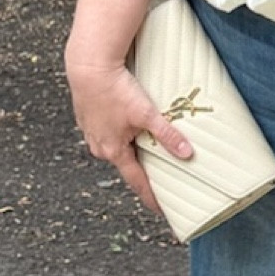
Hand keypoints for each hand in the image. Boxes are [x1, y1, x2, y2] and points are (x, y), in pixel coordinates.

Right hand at [65, 53, 193, 214]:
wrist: (88, 66)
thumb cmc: (115, 89)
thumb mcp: (146, 114)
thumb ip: (167, 134)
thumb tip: (186, 153)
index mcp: (113, 150)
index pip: (136, 180)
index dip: (150, 195)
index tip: (161, 209)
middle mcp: (99, 146)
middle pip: (126, 164)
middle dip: (142, 171)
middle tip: (159, 178)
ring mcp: (91, 132)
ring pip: (115, 147)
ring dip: (130, 150)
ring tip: (144, 150)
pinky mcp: (88, 117)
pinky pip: (107, 132)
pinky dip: (119, 134)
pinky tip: (126, 126)